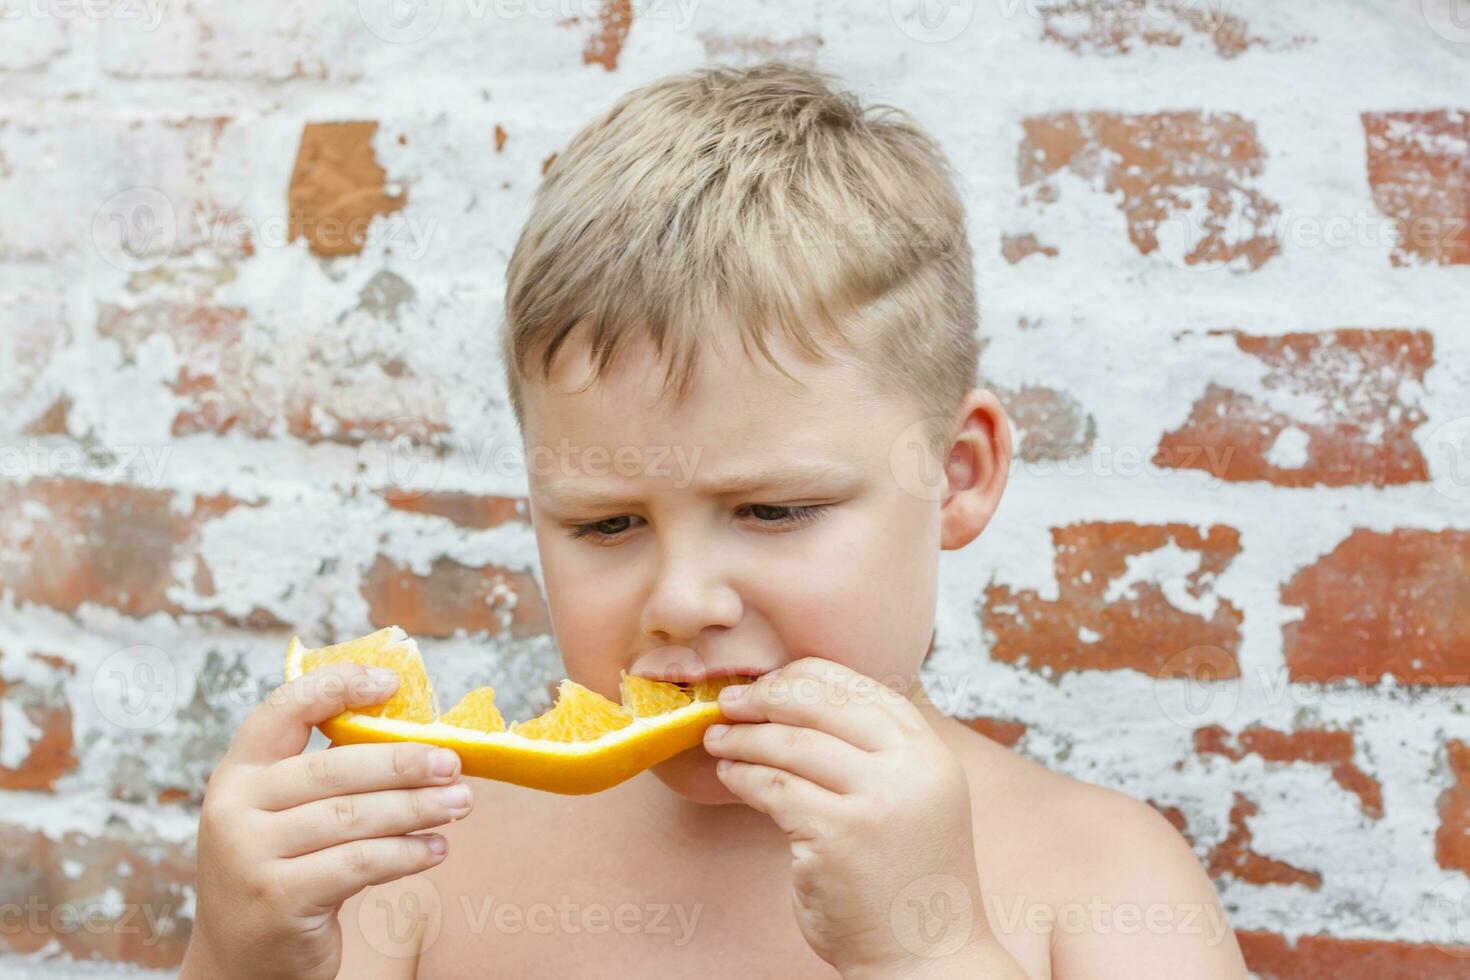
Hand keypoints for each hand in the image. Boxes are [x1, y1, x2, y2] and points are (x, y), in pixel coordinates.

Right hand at [182, 662, 473, 979]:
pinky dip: (406, 853)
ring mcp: (251, 856)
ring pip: (353, 817)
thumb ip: (326, 777)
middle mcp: (234, 809)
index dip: (337, 686)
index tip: (391, 682)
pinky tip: (436, 849)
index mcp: (238, 773)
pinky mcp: (279, 899)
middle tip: (453, 763)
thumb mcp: (283, 816)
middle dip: (403, 763)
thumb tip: (417, 738)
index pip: (283, 710)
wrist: (240, 961)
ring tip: (460, 803)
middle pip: (332, 769)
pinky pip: (359, 863)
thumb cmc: (282, 872)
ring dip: (417, 808)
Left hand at [703, 657, 1017, 977]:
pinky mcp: (838, 835)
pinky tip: (728, 774)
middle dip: (765, 696)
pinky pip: (774, 787)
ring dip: (743, 737)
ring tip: (716, 738)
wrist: (924, 957)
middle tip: (728, 701)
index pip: (859, 686)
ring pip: (790, 744)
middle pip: (820, 705)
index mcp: (929, 751)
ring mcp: (876, 801)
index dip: (803, 676)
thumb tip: (793, 703)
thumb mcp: (910, 796)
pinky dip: (742, 775)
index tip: (766, 681)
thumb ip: (872, 753)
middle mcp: (910, 768)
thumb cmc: (904, 877)